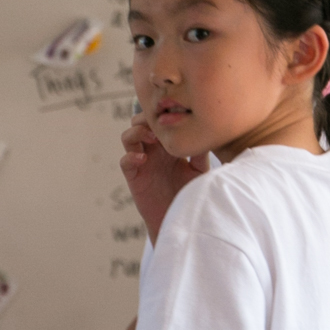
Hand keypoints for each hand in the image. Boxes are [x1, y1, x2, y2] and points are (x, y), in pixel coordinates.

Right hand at [120, 113, 209, 242]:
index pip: (158, 119)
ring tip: (152, 138)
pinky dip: (131, 156)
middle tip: (161, 123)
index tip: (174, 111)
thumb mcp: (200, 171)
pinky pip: (125, 161)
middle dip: (147, 117)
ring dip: (137, 132)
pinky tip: (144, 159)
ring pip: (128, 136)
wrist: (178, 218)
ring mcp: (142, 162)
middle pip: (139, 121)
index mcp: (167, 144)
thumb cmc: (190, 194)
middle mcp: (152, 150)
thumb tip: (205, 134)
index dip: (162, 112)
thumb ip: (200, 153)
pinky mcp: (134, 177)